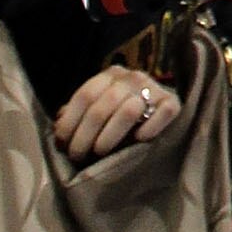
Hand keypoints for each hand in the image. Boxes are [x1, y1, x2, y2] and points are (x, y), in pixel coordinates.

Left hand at [54, 64, 182, 163]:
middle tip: (78, 156)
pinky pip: (162, 113)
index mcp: (110, 74)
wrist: (155, 111)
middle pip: (102, 106)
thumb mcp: (96, 109)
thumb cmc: (117, 116)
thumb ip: (77, 114)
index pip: (85, 95)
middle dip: (85, 136)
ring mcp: (153, 88)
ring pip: (128, 110)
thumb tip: (59, 122)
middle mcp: (132, 77)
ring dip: (109, 136)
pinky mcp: (173, 102)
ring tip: (100, 153)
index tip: (63, 145)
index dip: (70, 122)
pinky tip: (138, 140)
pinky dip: (149, 128)